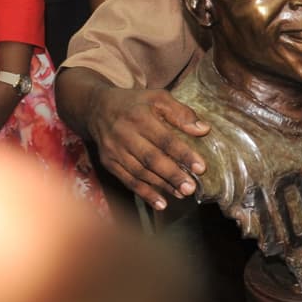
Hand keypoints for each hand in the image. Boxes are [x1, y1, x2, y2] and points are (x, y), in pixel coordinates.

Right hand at [86, 86, 210, 210]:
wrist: (97, 108)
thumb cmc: (135, 103)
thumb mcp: (158, 98)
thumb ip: (181, 113)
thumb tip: (204, 130)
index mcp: (140, 117)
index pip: (165, 139)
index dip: (183, 154)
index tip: (201, 167)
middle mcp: (125, 135)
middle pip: (151, 159)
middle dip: (173, 175)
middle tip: (191, 188)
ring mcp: (114, 150)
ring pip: (140, 172)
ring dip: (162, 186)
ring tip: (181, 194)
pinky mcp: (108, 162)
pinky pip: (128, 181)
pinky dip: (144, 193)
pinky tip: (160, 203)